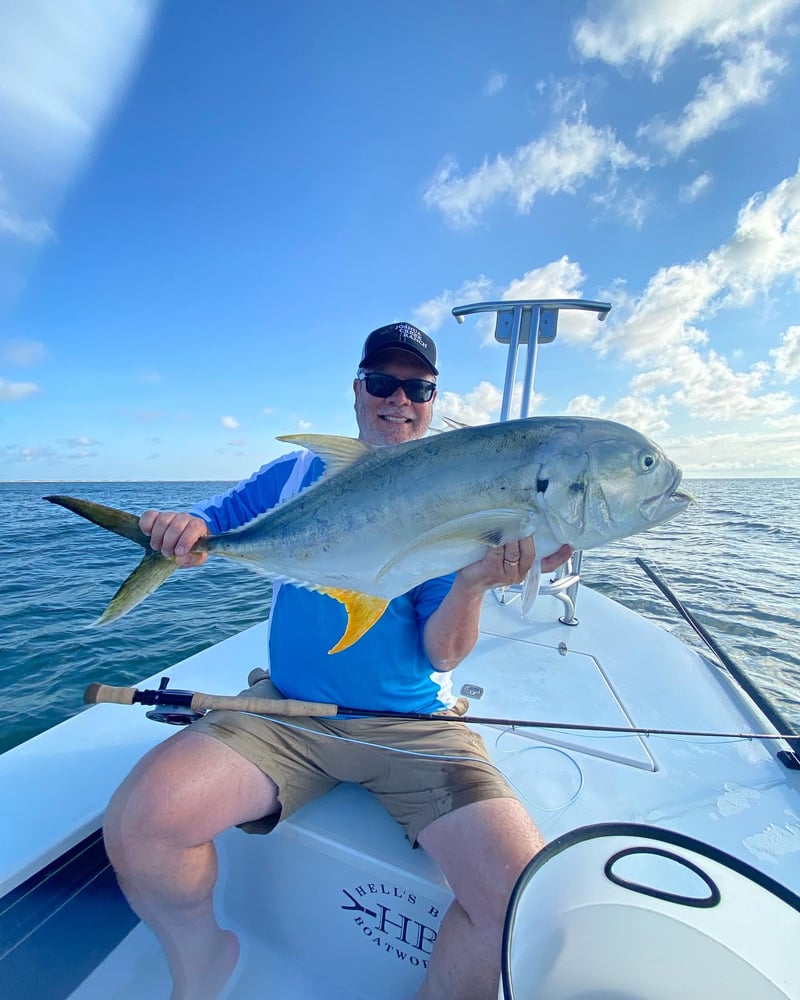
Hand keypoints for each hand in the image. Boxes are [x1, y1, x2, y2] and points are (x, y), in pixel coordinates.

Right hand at [139, 510, 208, 566]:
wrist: (184, 540)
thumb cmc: (192, 549)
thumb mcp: (198, 557)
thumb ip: (193, 559)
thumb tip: (181, 557)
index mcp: (198, 526)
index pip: (194, 527)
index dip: (185, 540)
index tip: (179, 553)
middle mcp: (185, 517)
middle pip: (176, 526)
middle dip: (169, 543)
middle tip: (167, 553)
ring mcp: (170, 515)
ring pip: (162, 521)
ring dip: (157, 538)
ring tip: (158, 547)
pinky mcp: (156, 515)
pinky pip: (149, 515)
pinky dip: (146, 526)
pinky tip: (148, 535)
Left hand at [457, 536, 573, 591]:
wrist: (469, 582)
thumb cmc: (488, 566)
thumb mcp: (508, 557)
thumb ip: (520, 547)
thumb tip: (528, 525)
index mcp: (525, 569)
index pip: (549, 565)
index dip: (560, 556)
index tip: (570, 545)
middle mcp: (519, 574)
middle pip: (530, 554)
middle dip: (527, 538)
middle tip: (525, 523)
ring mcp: (506, 574)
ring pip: (514, 552)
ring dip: (511, 537)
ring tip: (508, 525)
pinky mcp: (492, 570)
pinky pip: (498, 552)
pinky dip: (496, 542)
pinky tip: (494, 535)